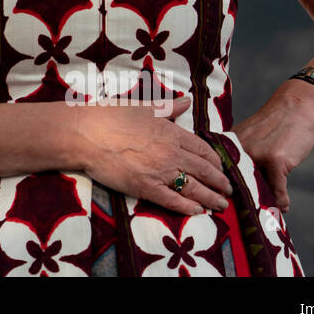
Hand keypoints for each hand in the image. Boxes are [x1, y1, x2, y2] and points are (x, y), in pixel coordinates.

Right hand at [79, 95, 231, 216]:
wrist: (86, 134)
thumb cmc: (110, 116)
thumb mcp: (143, 106)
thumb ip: (168, 107)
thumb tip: (187, 101)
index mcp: (171, 132)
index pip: (203, 150)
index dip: (216, 161)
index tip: (221, 168)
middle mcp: (171, 153)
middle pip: (205, 171)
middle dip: (220, 183)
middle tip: (228, 191)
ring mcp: (160, 172)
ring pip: (194, 188)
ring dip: (211, 198)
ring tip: (220, 205)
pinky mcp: (146, 188)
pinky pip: (173, 201)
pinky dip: (188, 208)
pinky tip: (197, 211)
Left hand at [231, 80, 313, 212]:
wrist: (297, 107)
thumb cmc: (274, 125)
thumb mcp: (251, 137)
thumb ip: (243, 157)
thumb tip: (238, 184)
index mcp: (229, 144)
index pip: (219, 172)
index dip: (220, 190)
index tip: (220, 206)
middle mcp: (238, 150)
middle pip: (235, 184)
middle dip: (238, 202)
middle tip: (242, 217)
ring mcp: (257, 155)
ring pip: (256, 188)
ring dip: (261, 204)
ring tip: (264, 214)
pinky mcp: (276, 161)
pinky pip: (277, 189)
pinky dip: (281, 200)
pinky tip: (283, 206)